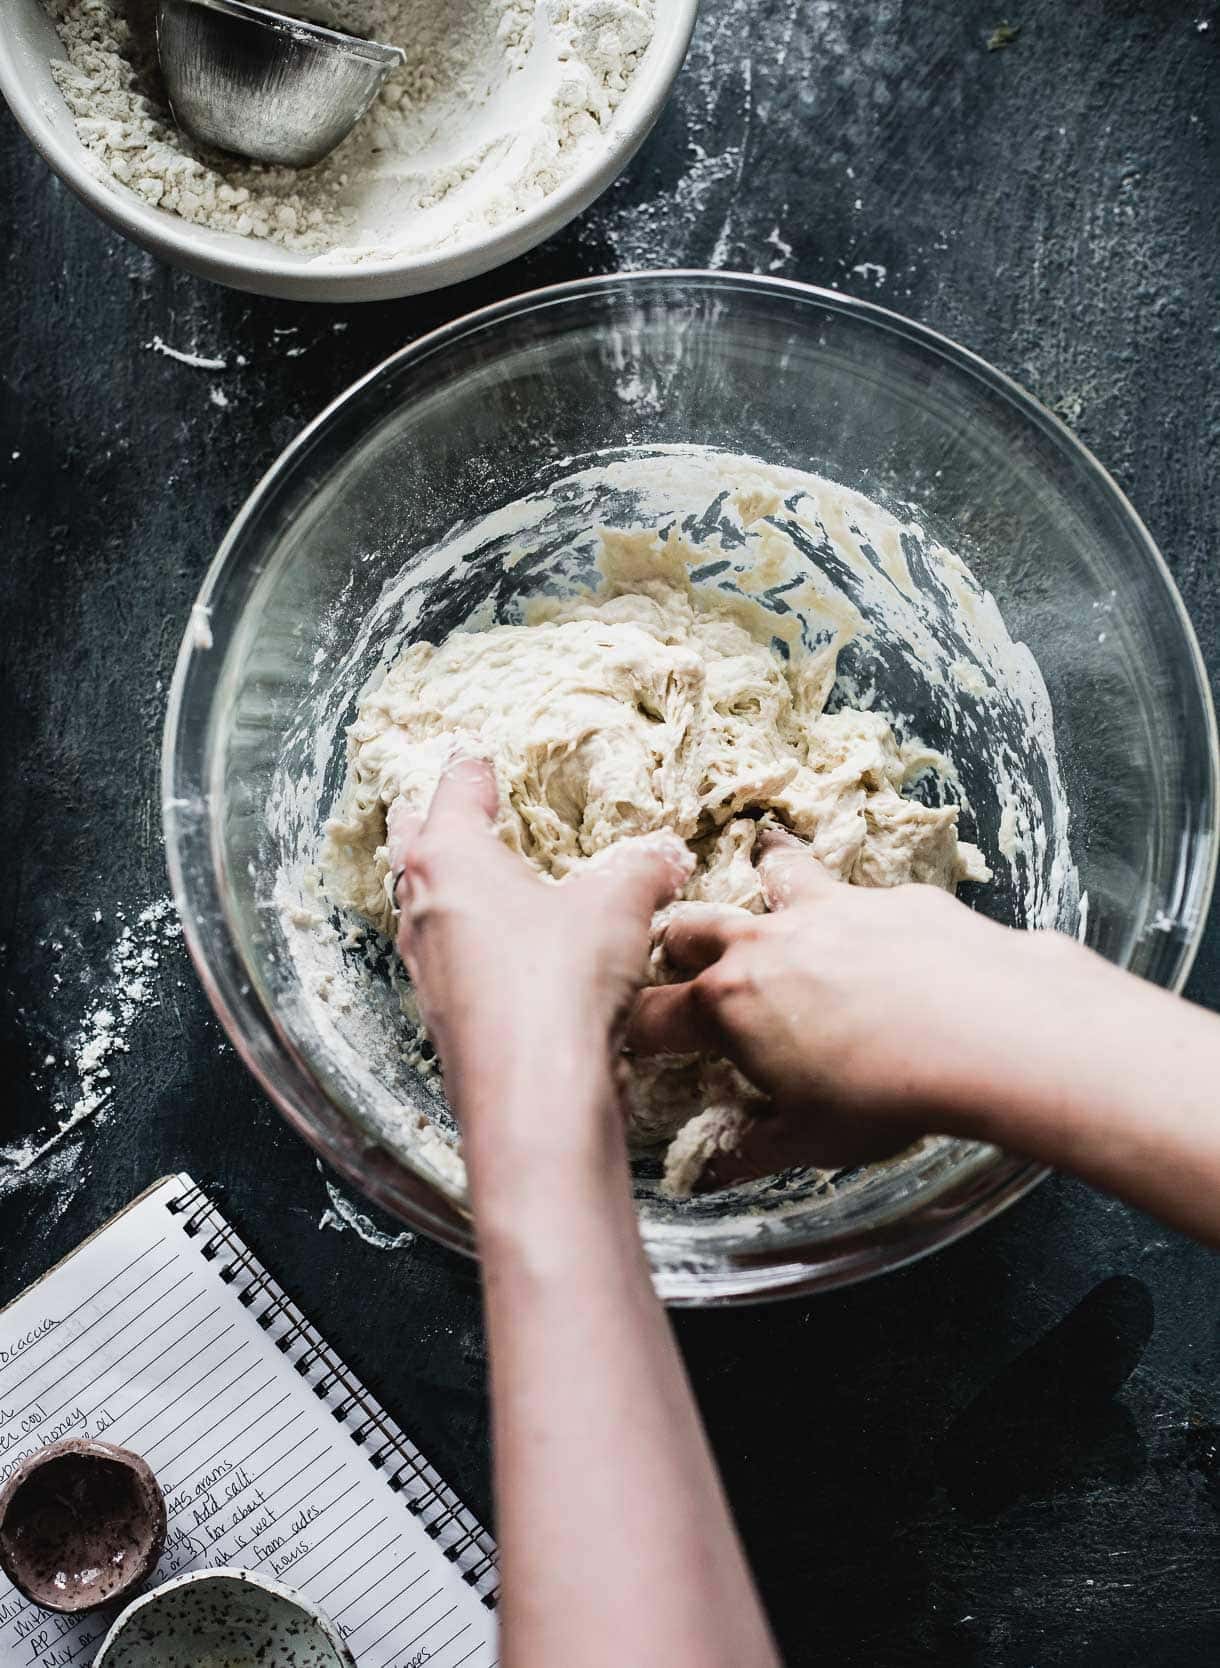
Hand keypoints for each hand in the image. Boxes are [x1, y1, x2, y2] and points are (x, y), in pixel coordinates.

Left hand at [388, 756, 692, 1151]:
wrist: (535, 1093)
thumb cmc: (563, 976)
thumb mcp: (620, 905)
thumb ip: (643, 869)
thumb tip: (669, 855)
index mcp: (450, 857)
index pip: (455, 791)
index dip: (472, 769)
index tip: (475, 755)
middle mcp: (422, 907)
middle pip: (412, 846)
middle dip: (427, 822)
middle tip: (441, 809)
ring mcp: (425, 968)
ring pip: (421, 908)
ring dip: (441, 889)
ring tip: (470, 881)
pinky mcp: (442, 1018)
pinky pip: (446, 962)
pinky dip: (465, 944)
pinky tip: (499, 956)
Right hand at [627, 830, 1049, 1180]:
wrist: (988, 1029)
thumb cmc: (885, 1094)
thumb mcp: (809, 1140)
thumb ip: (747, 1150)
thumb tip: (705, 1175)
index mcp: (727, 1006)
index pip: (651, 1015)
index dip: (635, 1030)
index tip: (632, 1039)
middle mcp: (763, 944)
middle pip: (692, 929)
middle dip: (679, 945)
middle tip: (685, 959)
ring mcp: (825, 909)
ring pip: (773, 873)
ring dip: (763, 874)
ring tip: (764, 858)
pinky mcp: (888, 897)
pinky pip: (856, 888)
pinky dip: (853, 901)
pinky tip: (883, 923)